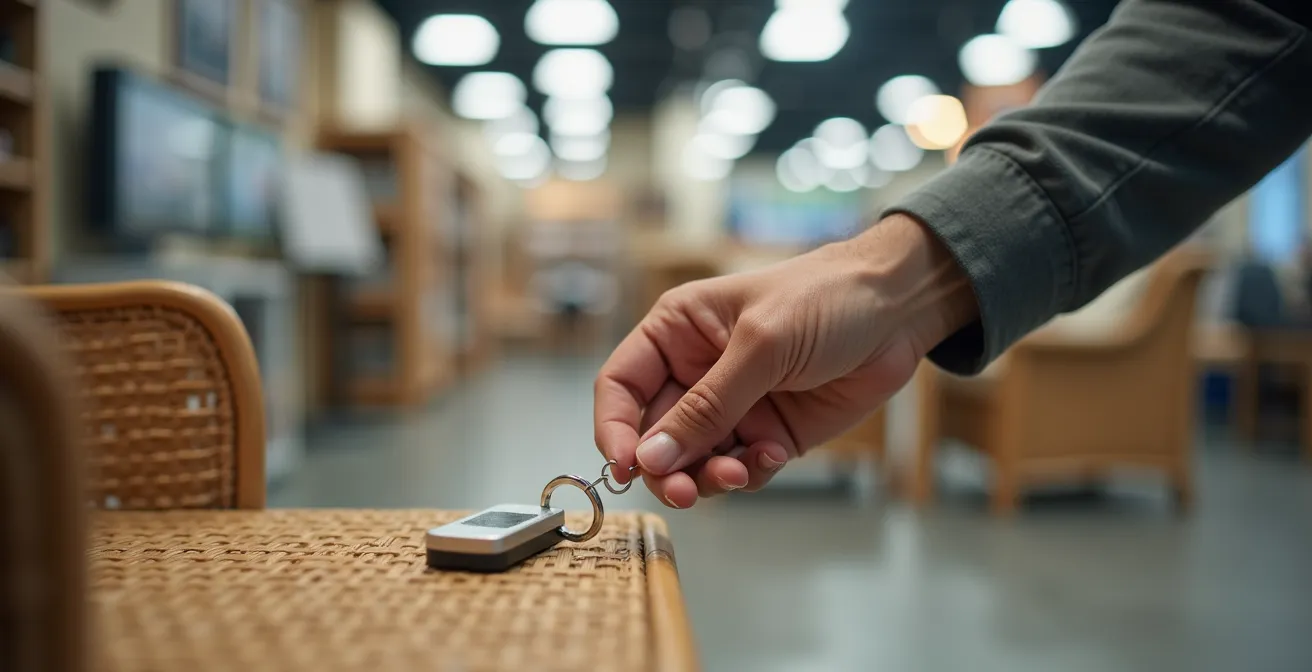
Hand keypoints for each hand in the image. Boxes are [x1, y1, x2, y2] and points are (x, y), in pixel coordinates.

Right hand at [594, 214, 978, 507]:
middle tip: (685, 491)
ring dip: (707, 478)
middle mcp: (695, 372)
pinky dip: (750, 473)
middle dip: (666, 468)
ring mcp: (733, 406)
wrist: (899, 308)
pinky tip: (773, 455)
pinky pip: (740, 469)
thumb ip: (707, 406)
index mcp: (676, 332)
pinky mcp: (768, 433)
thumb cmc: (825, 298)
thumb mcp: (760, 346)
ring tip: (739, 474)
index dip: (615, 428)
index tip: (627, 466)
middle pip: (653, 436)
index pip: (621, 387)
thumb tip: (651, 458)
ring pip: (693, 462)